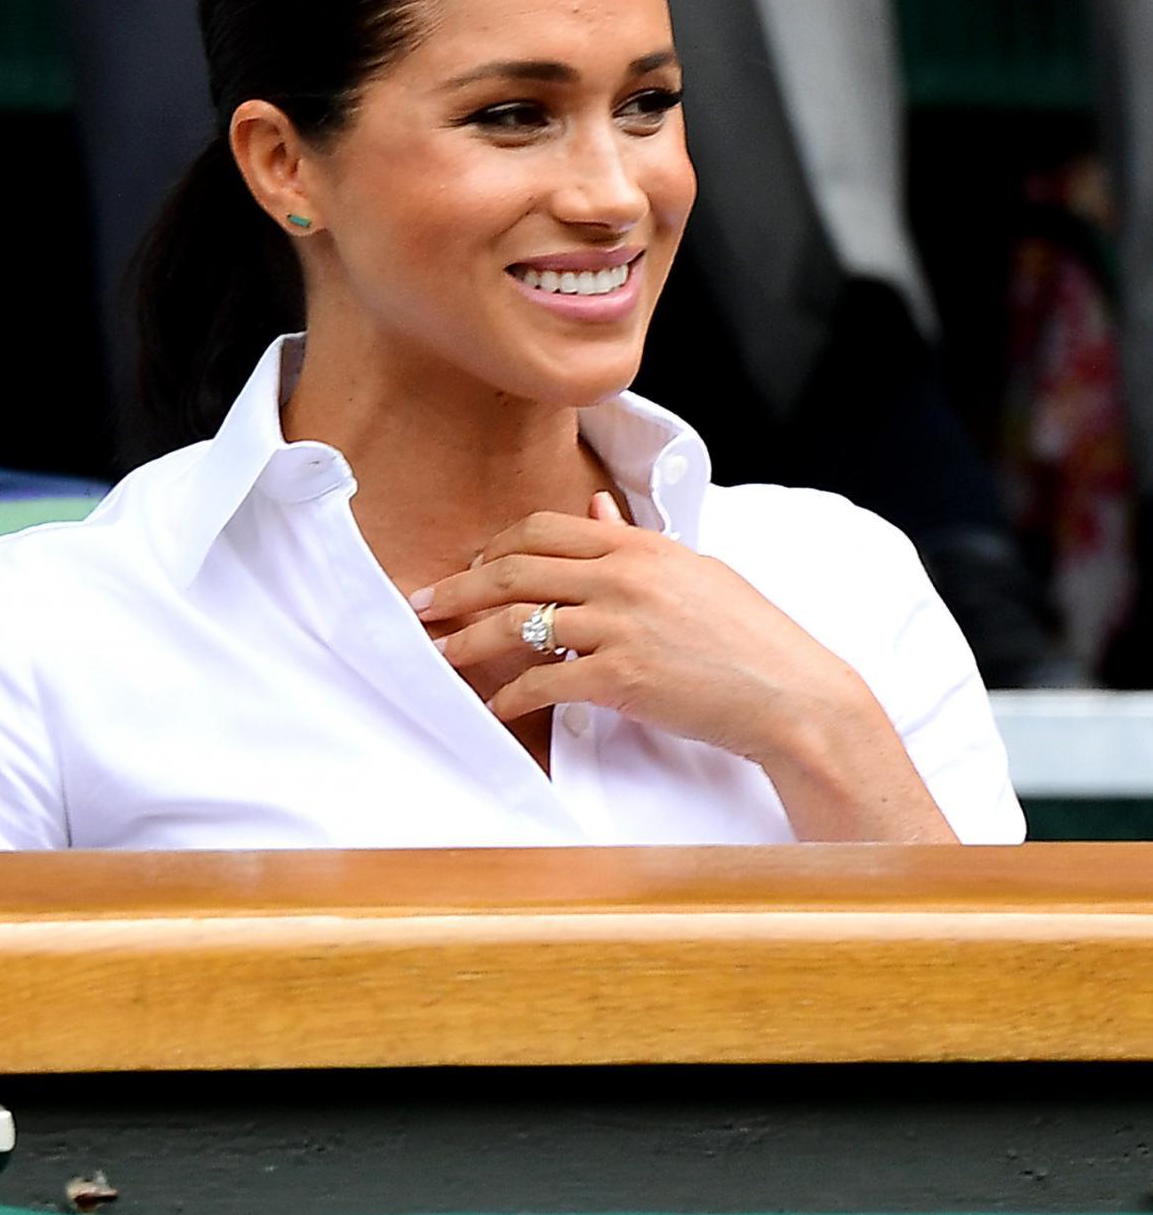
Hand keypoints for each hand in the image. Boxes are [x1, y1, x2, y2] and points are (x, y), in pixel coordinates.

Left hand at [413, 494, 953, 840]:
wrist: (793, 696)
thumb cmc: (748, 637)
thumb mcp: (693, 571)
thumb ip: (634, 541)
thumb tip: (594, 508)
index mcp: (638, 546)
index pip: (541, 530)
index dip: (493, 548)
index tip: (467, 566)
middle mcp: (622, 577)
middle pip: (513, 571)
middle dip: (457, 588)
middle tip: (422, 605)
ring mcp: (619, 625)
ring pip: (516, 624)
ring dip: (467, 639)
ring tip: (439, 652)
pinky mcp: (620, 677)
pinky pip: (542, 683)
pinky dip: (510, 697)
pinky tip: (495, 707)